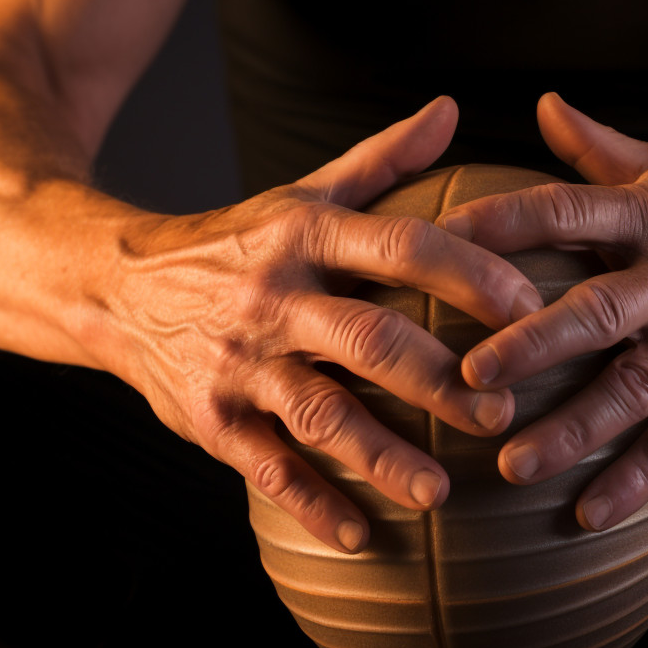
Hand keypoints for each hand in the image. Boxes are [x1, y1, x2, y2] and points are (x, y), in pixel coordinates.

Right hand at [95, 97, 541, 552]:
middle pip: (369, 339)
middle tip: (502, 415)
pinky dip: (312, 502)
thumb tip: (451, 110)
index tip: (529, 305)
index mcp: (308, 233)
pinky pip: (265, 466)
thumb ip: (382, 158)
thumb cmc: (237, 239)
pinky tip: (362, 538)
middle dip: (439, 380)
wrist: (118, 283)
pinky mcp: (209, 416)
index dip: (468, 273)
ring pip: (320, 411)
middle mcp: (275, 294)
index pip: (402, 246)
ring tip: (441, 493)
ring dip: (383, 456)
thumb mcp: (303, 192)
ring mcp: (240, 360)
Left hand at [437, 93, 647, 530]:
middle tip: (471, 376)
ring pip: (633, 389)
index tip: (438, 241)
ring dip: (574, 429)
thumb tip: (540, 103)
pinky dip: (637, 477)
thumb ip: (595, 146)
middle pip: (599, 313)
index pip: (564, 211)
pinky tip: (589, 514)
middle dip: (535, 346)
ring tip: (513, 464)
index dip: (503, 223)